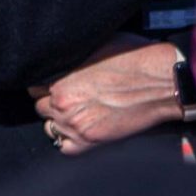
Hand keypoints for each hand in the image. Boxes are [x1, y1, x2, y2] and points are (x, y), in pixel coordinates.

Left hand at [30, 37, 180, 155]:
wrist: (162, 81)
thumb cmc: (133, 58)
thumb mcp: (95, 46)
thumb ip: (71, 58)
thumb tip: (61, 57)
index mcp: (59, 79)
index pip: (33, 87)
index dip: (46, 85)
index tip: (55, 85)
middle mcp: (62, 103)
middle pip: (41, 107)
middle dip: (52, 103)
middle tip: (70, 99)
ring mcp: (75, 125)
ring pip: (49, 128)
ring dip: (59, 122)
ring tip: (76, 115)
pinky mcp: (91, 141)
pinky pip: (65, 148)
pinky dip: (70, 142)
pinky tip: (80, 131)